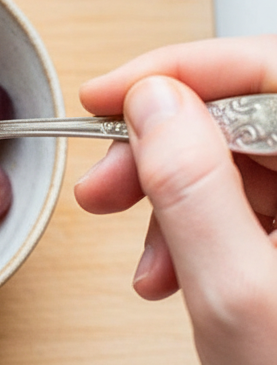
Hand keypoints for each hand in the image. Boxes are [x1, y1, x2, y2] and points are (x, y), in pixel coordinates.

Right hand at [74, 36, 276, 364]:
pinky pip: (251, 207)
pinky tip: (171, 274)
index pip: (272, 68)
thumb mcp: (238, 296)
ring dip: (173, 200)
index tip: (108, 95)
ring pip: (242, 163)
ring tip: (141, 256)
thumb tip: (154, 102)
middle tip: (104, 185)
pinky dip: (197, 233)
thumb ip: (192, 186)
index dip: (182, 69)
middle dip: (163, 147)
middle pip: (250, 116)